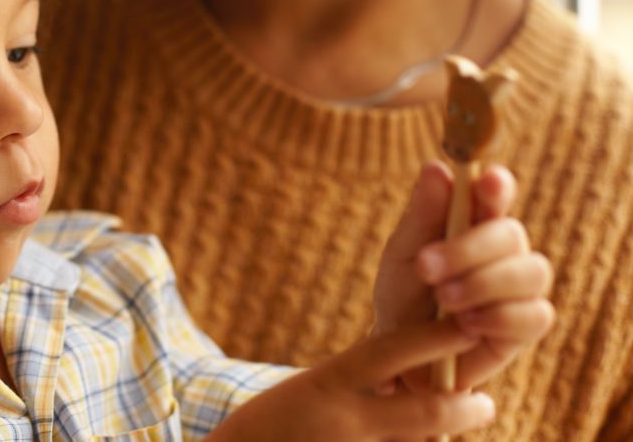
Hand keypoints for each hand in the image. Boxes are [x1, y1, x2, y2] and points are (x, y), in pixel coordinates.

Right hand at [206, 321, 495, 440]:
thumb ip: (353, 381)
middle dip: (459, 409)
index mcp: (328, 382)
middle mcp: (341, 419)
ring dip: (435, 441)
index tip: (469, 327)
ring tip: (449, 437)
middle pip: (421, 411)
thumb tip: (402, 366)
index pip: (389, 351)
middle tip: (485, 403)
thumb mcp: (310, 390)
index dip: (433, 338)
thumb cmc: (273, 424)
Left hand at [373, 162, 555, 390]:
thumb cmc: (403, 294)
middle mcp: (503, 249)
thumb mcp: (403, 254)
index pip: (494, 193)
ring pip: (531, 272)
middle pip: (511, 233)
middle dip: (468, 250)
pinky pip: (535, 315)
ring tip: (444, 300)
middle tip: (427, 268)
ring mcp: (520, 286)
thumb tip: (436, 168)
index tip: (487, 180)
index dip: (496, 186)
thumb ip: (422, 215)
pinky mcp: (527, 324)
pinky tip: (466, 325)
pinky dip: (499, 318)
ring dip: (483, 284)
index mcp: (472, 221)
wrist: (402, 353)